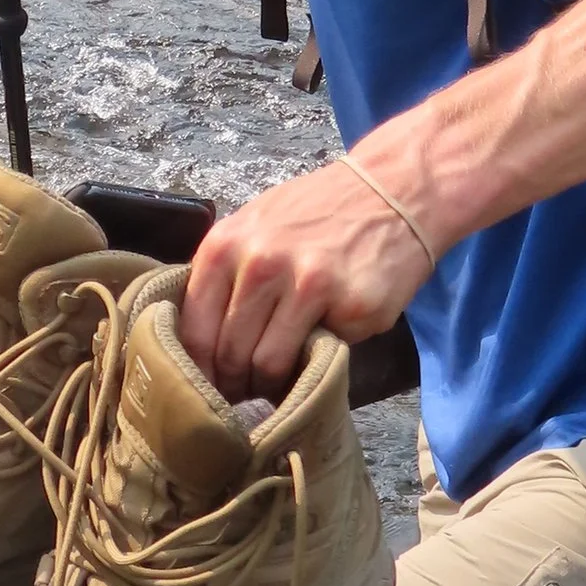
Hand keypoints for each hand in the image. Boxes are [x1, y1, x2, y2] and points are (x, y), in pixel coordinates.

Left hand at [179, 159, 430, 397]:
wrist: (391, 190)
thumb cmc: (315, 213)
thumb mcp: (253, 227)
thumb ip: (224, 277)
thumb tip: (199, 346)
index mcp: (226, 245)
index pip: (195, 332)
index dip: (199, 372)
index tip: (207, 389)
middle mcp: (261, 264)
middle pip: (230, 354)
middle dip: (235, 383)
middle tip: (243, 394)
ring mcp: (309, 285)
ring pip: (269, 364)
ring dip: (270, 383)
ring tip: (276, 382)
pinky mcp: (352, 306)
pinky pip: (321, 353)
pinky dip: (318, 358)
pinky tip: (322, 342)